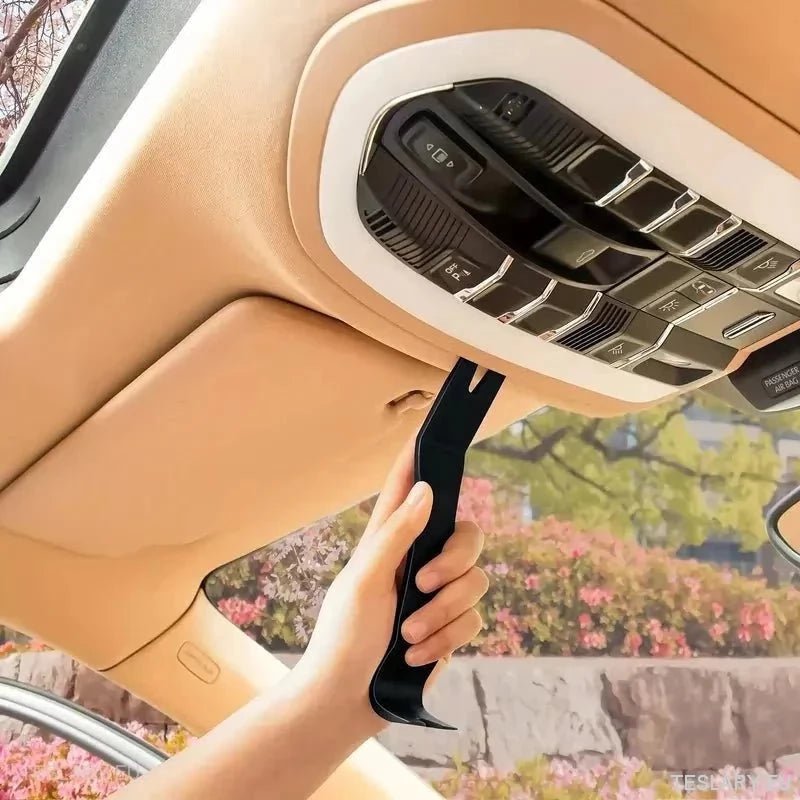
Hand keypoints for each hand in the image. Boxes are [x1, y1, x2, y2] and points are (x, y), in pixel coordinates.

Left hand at [293, 440, 488, 735]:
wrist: (347, 701)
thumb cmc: (343, 638)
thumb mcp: (365, 581)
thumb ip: (397, 535)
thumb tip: (426, 489)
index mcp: (389, 541)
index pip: (406, 488)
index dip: (419, 459)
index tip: (432, 428)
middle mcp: (417, 561)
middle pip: (466, 535)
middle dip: (453, 565)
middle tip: (425, 584)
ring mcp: (435, 596)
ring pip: (476, 582)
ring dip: (444, 614)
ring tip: (409, 635)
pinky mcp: (449, 628)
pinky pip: (473, 620)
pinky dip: (445, 639)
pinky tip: (416, 655)